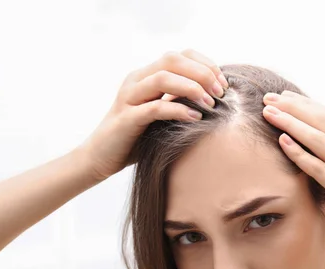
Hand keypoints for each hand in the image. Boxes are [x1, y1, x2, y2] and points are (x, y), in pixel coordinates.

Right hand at [77, 49, 228, 181]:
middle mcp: (136, 81)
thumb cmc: (136, 138)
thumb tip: (215, 99)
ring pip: (162, 78)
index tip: (223, 83)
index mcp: (146, 76)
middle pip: (172, 60)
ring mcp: (129, 98)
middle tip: (220, 92)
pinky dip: (178, 110)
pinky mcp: (126, 119)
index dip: (205, 64)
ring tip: (211, 104)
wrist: (100, 157)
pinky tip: (196, 118)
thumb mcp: (162, 115)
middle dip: (202, 72)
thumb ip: (179, 101)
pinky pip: (155, 108)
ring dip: (192, 88)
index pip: (180, 55)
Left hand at [262, 91, 324, 257]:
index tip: (287, 96)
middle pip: (324, 121)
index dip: (308, 106)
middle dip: (295, 107)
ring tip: (269, 112)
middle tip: (270, 97)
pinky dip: (299, 153)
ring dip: (292, 123)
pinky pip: (320, 168)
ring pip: (319, 139)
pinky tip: (282, 141)